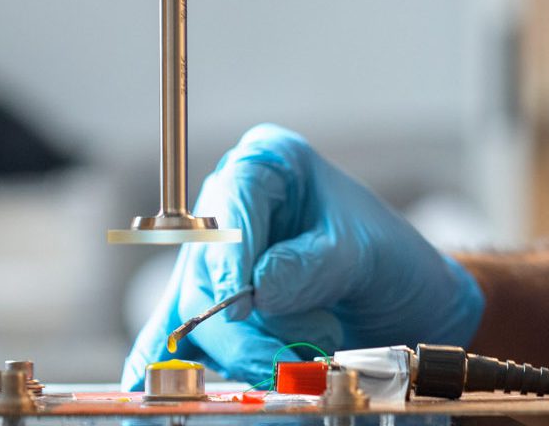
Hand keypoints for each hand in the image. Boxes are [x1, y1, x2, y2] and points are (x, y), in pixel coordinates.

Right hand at [121, 124, 484, 388]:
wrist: (399, 300)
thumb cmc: (387, 258)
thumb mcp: (364, 252)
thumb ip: (313, 265)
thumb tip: (258, 287)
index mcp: (269, 164)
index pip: (234, 193)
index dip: (230, 248)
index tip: (238, 299)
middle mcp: (231, 205)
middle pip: (206, 263)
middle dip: (242, 324)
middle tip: (282, 361)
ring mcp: (215, 257)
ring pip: (196, 309)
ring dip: (244, 350)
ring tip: (300, 364)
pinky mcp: (209, 305)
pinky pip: (176, 333)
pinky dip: (175, 363)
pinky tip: (148, 384)